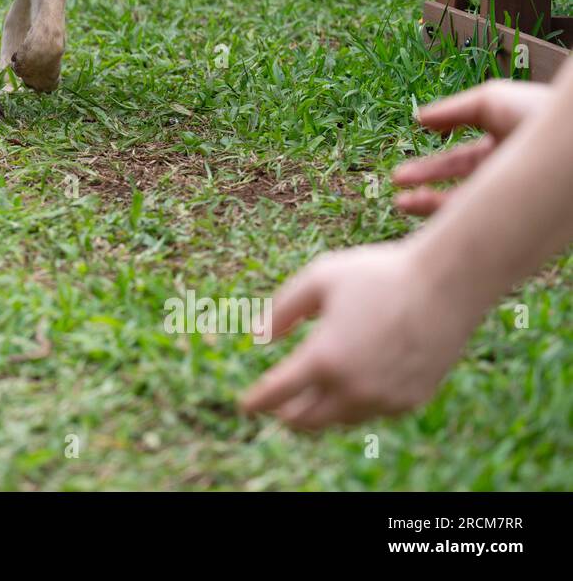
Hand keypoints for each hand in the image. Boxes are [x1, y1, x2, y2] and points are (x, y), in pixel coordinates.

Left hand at [240, 241, 480, 429]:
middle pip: (307, 419)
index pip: (278, 392)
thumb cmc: (379, 274)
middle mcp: (353, 388)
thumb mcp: (319, 278)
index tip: (244, 405)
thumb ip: (282, 310)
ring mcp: (385, 399)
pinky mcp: (411, 399)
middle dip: (287, 414)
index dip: (256, 401)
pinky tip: (350, 389)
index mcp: (324, 358)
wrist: (449, 284)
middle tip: (277, 407)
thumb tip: (259, 337)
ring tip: (310, 399)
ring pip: (341, 418)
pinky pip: (373, 411)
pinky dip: (355, 404)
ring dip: (322, 411)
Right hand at [393, 80, 552, 215]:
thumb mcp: (491, 101)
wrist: (570, 144)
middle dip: (424, 189)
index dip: (430, 166)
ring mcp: (514, 195)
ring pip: (467, 207)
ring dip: (431, 207)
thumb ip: (452, 111)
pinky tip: (433, 219)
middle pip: (459, 186)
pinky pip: (482, 225)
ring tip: (402, 204)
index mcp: (504, 145)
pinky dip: (453, 222)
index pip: (459, 160)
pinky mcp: (517, 217)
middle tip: (397, 191)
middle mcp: (508, 173)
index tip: (403, 172)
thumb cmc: (540, 114)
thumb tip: (418, 118)